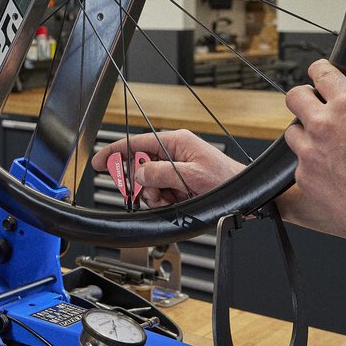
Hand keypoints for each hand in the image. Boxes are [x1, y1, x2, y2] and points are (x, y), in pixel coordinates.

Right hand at [91, 130, 243, 207]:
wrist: (246, 196)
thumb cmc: (227, 180)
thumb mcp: (191, 176)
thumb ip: (161, 173)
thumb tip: (139, 175)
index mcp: (176, 142)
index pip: (137, 143)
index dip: (115, 152)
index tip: (99, 161)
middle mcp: (174, 152)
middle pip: (141, 166)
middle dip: (143, 184)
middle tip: (151, 194)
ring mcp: (176, 168)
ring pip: (149, 183)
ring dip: (155, 196)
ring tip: (172, 200)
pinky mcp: (179, 182)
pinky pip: (159, 192)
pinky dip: (164, 201)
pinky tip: (177, 203)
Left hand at [283, 60, 345, 248]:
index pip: (321, 73)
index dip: (319, 70)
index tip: (318, 72)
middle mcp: (323, 125)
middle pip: (294, 97)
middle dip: (303, 97)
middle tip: (314, 105)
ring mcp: (310, 152)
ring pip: (293, 132)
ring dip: (307, 135)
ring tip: (332, 149)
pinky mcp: (304, 177)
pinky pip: (301, 163)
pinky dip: (314, 165)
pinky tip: (337, 175)